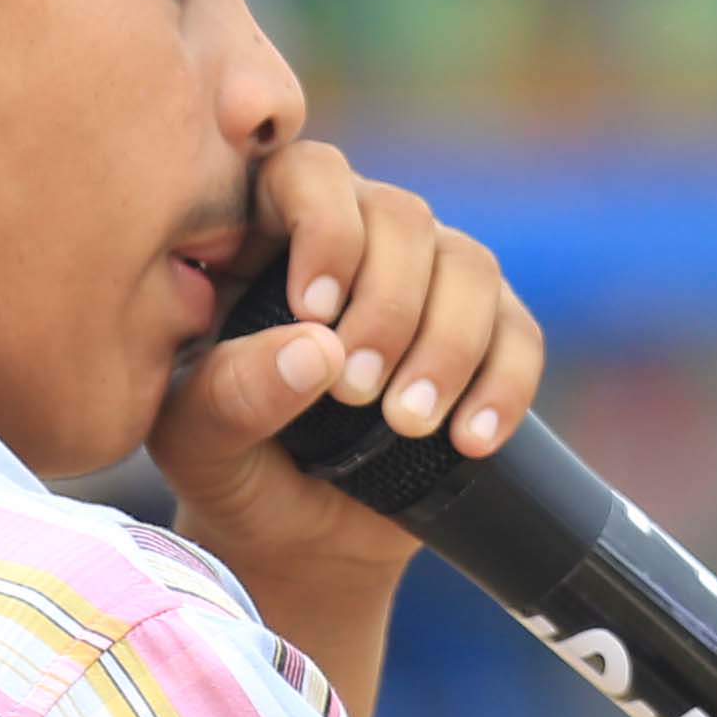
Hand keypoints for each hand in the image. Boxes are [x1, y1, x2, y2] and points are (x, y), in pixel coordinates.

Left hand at [148, 139, 549, 581]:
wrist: (301, 543)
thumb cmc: (231, 471)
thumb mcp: (198, 444)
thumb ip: (230, 394)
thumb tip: (316, 349)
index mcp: (268, 235)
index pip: (308, 173)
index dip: (324, 225)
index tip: (314, 311)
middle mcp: (358, 240)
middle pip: (402, 214)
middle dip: (389, 304)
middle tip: (356, 392)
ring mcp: (429, 283)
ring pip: (470, 265)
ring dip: (448, 344)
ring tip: (409, 423)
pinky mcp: (487, 337)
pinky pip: (519, 332)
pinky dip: (504, 384)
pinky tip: (472, 440)